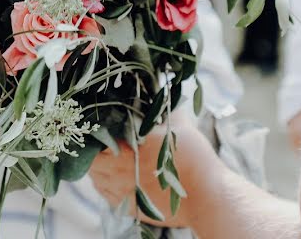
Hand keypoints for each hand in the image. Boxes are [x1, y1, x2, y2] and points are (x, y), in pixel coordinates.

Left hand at [89, 116, 222, 227]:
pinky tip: (120, 177)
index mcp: (127, 151)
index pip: (95, 144)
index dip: (94, 136)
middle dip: (95, 153)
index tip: (100, 128)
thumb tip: (156, 90)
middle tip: (103, 143)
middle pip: (92, 164)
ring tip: (110, 159)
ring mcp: (125, 195)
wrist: (208, 197)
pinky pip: (108, 196)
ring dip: (100, 169)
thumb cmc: (194, 159)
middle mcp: (120, 175)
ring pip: (98, 181)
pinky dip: (108, 186)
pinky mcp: (132, 209)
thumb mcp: (179, 124)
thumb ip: (162, 107)